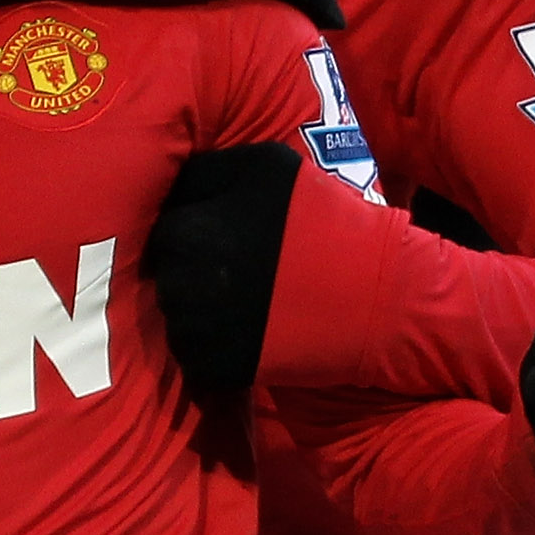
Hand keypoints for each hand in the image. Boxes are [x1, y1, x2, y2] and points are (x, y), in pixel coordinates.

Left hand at [143, 144, 301, 399]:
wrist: (370, 296)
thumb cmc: (321, 218)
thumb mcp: (264, 165)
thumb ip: (205, 168)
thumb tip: (171, 179)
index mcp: (186, 232)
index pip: (164, 230)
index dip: (195, 229)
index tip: (224, 234)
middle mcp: (181, 284)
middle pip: (166, 275)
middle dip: (193, 270)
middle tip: (239, 268)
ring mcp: (198, 332)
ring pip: (178, 317)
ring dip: (200, 309)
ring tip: (247, 299)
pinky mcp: (217, 369)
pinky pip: (196, 355)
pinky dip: (215, 345)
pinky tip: (252, 329)